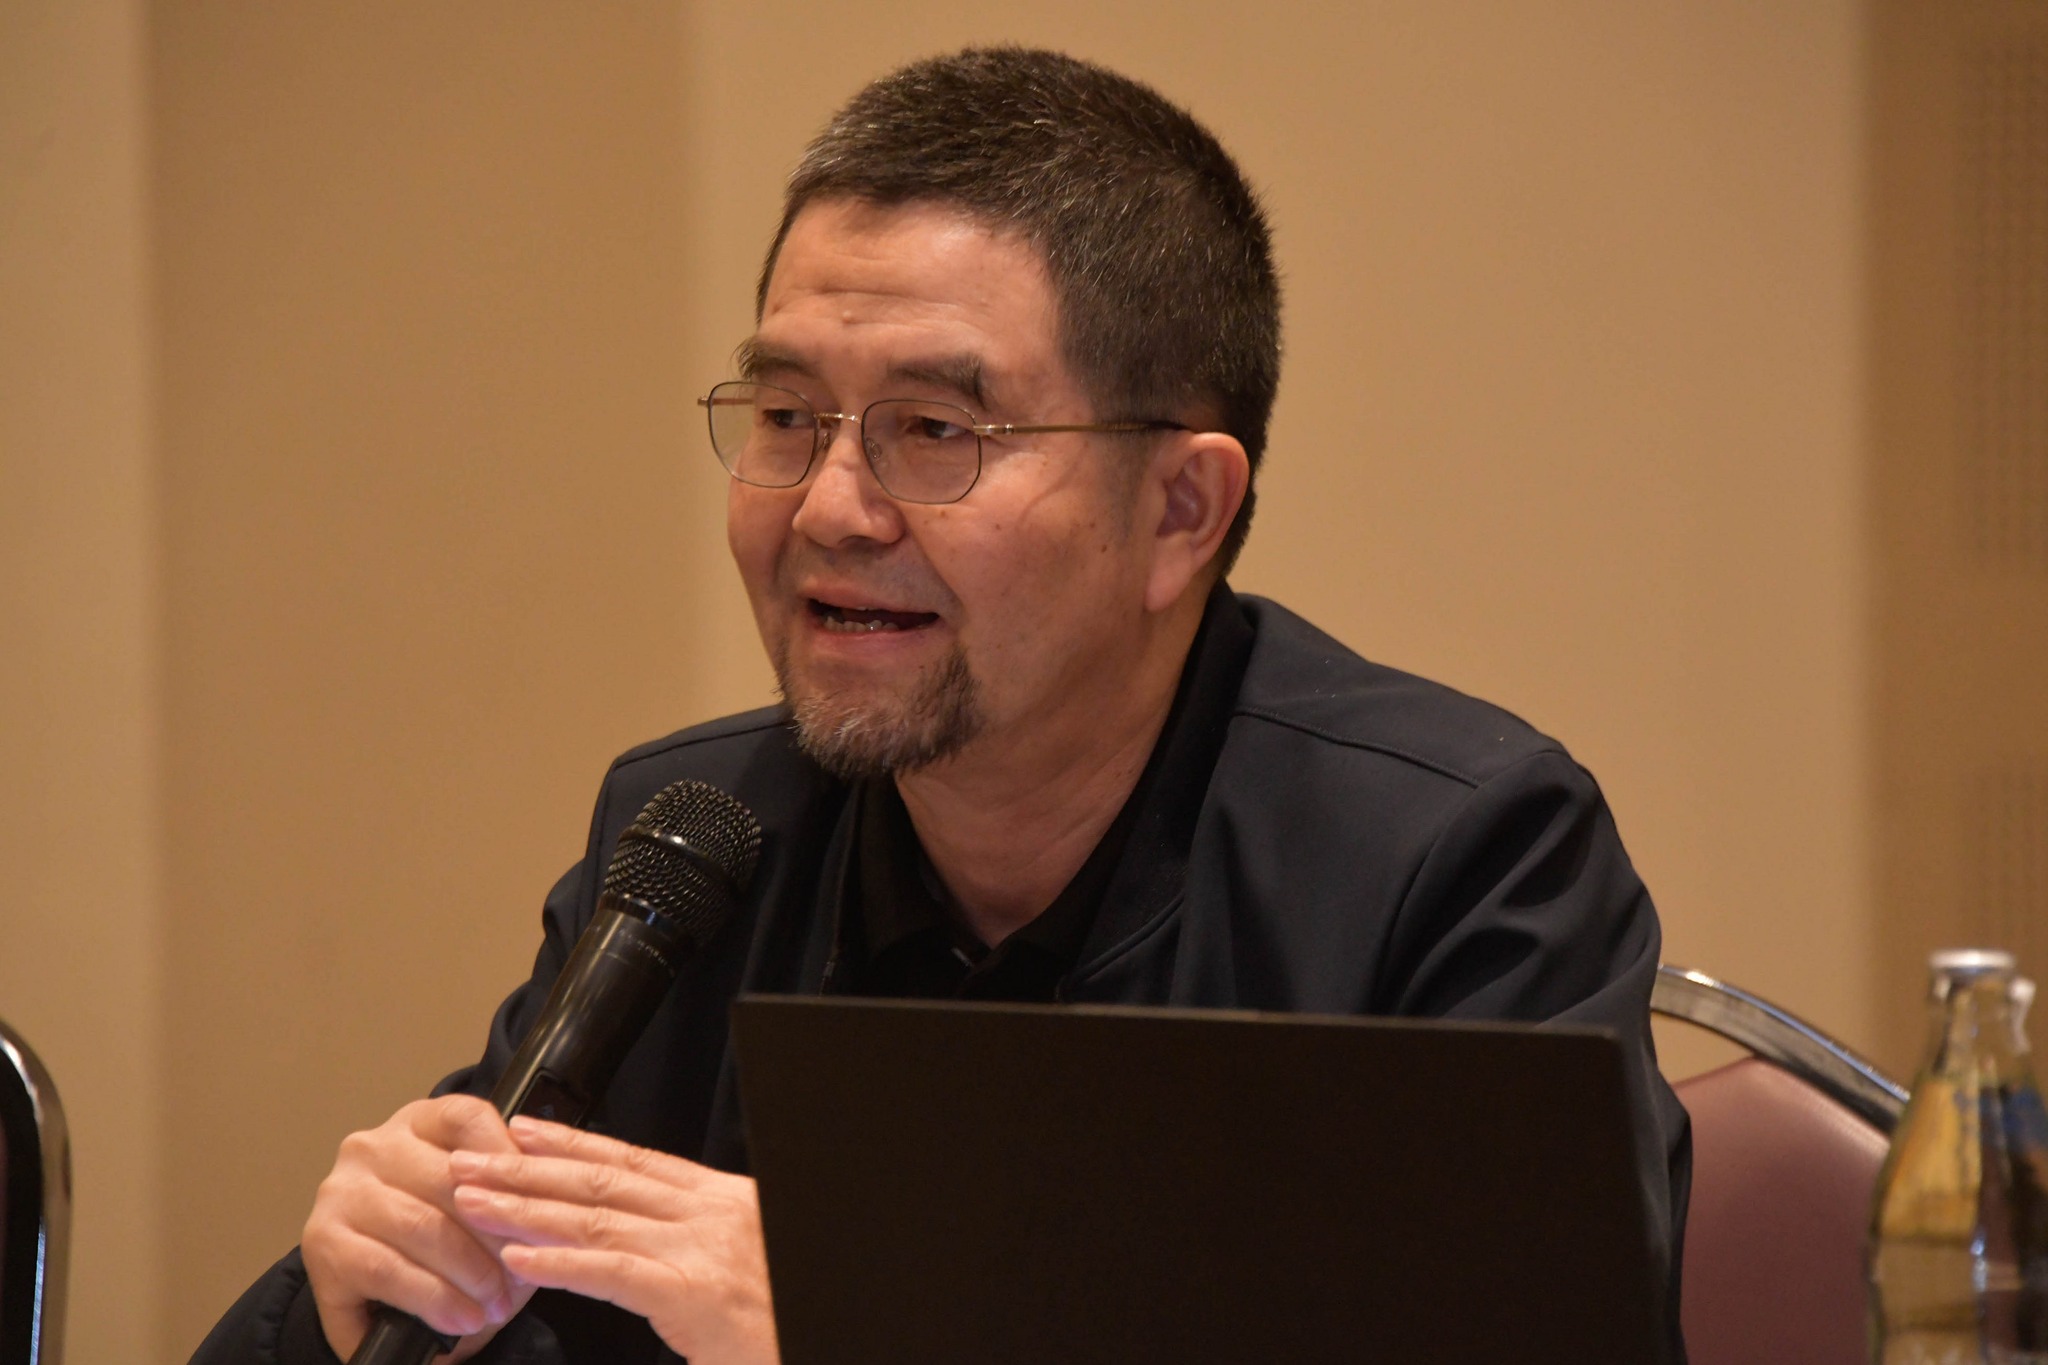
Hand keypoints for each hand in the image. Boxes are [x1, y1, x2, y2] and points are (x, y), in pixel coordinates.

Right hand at [300, 1095, 537, 1361]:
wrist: (376, 1288)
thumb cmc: (441, 1235)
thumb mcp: (477, 1201)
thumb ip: (505, 1194)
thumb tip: (539, 1222)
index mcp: (417, 1122)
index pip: (467, 1119)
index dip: (510, 1162)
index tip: (541, 1207)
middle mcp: (372, 1148)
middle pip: (448, 1179)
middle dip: (495, 1236)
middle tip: (522, 1278)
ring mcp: (340, 1194)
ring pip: (418, 1225)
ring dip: (466, 1274)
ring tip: (493, 1307)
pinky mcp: (320, 1245)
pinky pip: (385, 1270)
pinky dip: (429, 1300)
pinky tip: (456, 1319)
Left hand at [449, 1117, 779, 1364]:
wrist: (832, 1332)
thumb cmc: (785, 1313)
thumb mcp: (744, 1261)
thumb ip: (696, 1244)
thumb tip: (646, 1241)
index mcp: (723, 1199)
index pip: (634, 1161)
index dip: (573, 1144)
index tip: (523, 1131)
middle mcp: (709, 1213)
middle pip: (604, 1182)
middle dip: (529, 1168)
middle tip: (470, 1159)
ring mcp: (700, 1251)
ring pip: (597, 1219)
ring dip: (526, 1209)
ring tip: (473, 1201)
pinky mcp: (692, 1294)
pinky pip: (613, 1273)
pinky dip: (561, 1264)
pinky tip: (519, 1258)